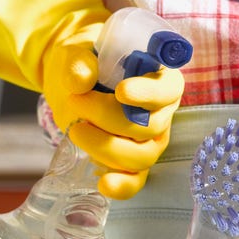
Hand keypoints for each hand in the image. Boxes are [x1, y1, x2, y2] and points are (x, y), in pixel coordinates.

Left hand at [43, 42, 184, 198]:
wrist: (70, 84)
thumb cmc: (83, 63)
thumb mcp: (76, 53)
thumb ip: (78, 63)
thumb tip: (80, 80)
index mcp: (161, 79)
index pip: (167, 90)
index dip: (148, 94)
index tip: (120, 91)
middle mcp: (162, 112)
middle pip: (150, 126)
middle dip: (108, 118)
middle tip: (76, 100)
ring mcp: (150, 140)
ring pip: (143, 156)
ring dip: (107, 147)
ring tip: (75, 129)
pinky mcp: (133, 161)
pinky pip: (136, 180)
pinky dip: (122, 186)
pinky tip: (103, 184)